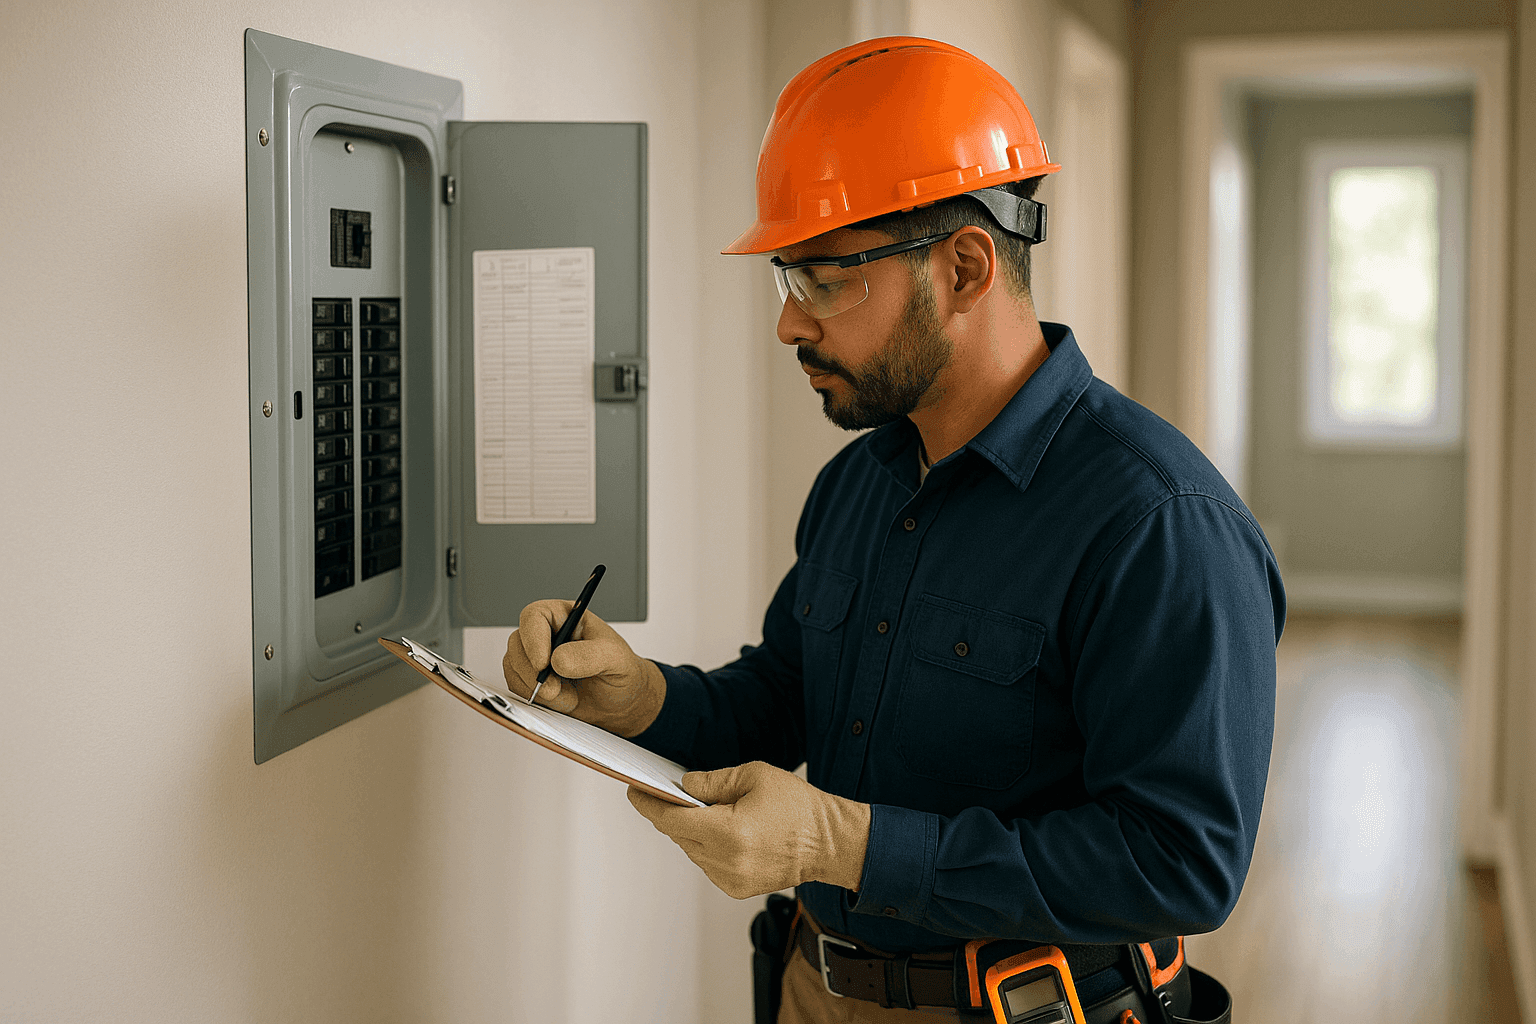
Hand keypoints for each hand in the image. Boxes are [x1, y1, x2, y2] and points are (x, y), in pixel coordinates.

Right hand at [503, 600, 665, 736]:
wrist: (621, 702)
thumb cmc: (621, 672)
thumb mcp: (615, 658)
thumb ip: (590, 655)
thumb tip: (558, 660)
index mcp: (566, 617)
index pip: (535, 616)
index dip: (534, 639)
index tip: (544, 664)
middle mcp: (547, 634)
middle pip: (517, 643)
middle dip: (534, 672)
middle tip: (556, 689)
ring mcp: (536, 658)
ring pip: (513, 667)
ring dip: (538, 689)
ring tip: (569, 696)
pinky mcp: (531, 680)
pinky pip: (517, 687)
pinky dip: (536, 699)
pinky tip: (562, 700)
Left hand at [627, 761, 870, 899]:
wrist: (831, 843)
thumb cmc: (800, 808)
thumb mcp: (755, 776)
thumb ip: (713, 781)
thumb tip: (684, 786)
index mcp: (729, 833)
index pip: (673, 820)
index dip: (649, 805)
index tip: (634, 792)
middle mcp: (726, 862)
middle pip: (679, 836)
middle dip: (671, 814)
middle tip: (666, 792)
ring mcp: (731, 880)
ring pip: (692, 851)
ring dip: (690, 831)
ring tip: (701, 810)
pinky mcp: (737, 889)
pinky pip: (707, 864)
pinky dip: (707, 846)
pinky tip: (721, 830)